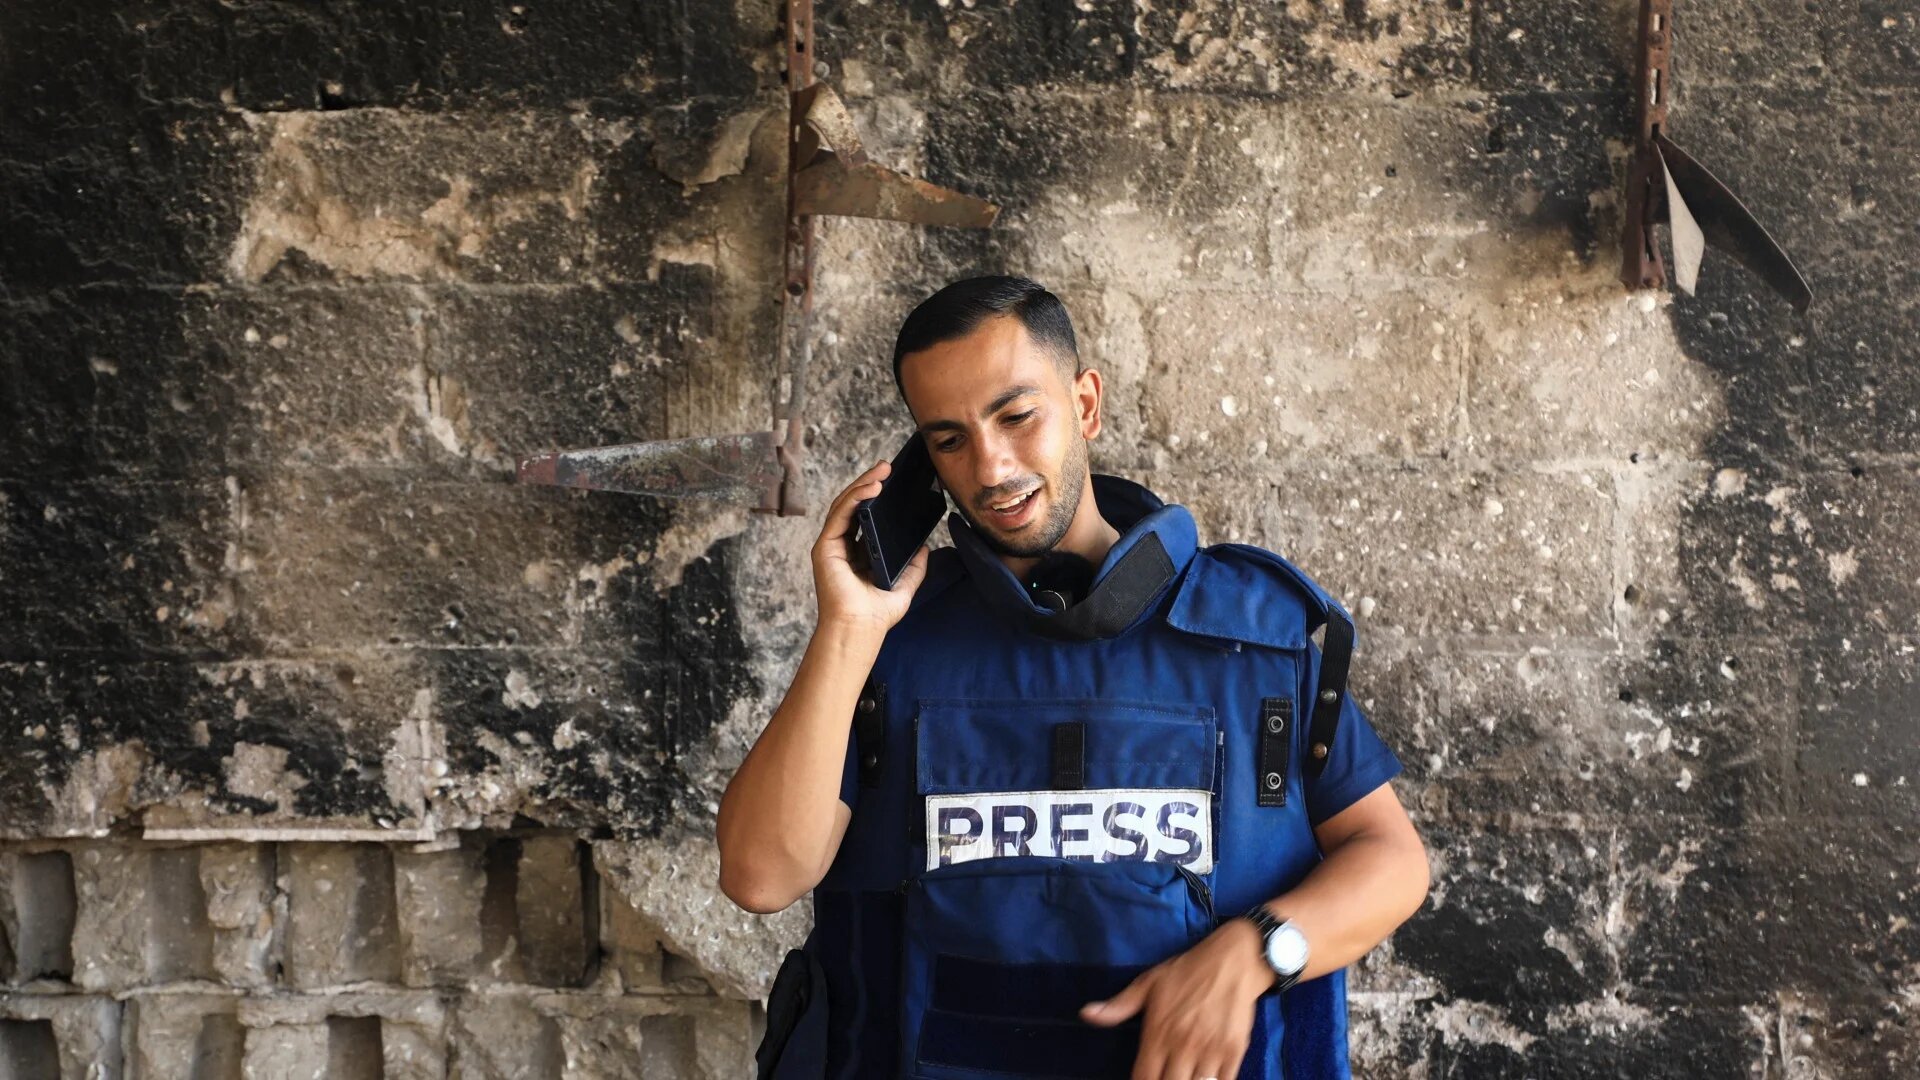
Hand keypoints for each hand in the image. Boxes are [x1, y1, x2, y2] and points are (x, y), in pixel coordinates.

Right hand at [810, 460, 931, 631]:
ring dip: (863, 484)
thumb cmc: (878, 613)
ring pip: (845, 505)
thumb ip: (915, 565)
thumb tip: (925, 546)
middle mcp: (842, 545)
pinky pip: (840, 514)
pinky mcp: (825, 547)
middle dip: (870, 483)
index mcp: (857, 552)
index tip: (894, 480)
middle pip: (853, 505)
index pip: (865, 515)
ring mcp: (831, 545)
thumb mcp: (906, 584)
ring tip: (883, 471)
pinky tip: (873, 488)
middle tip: (888, 466)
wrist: (862, 629)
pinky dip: (855, 498)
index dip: (876, 496)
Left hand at [1080, 920, 1272, 1079]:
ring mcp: (1210, 1050)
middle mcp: (1183, 1045)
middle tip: (1165, 1077)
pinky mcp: (1234, 1051)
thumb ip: (1118, 1006)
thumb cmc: (1187, 971)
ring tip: (1184, 1077)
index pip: (1144, 1078)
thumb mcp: (1148, 983)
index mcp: (1158, 1032)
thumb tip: (1086, 1014)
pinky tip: (1206, 1079)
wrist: (1232, 960)